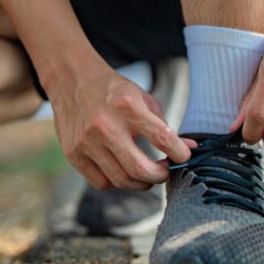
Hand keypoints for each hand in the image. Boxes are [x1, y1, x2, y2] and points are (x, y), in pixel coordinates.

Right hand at [48, 62, 193, 189]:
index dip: (180, 153)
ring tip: (147, 174)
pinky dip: (118, 182)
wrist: (72, 81)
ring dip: (141, 183)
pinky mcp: (73, 154)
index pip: (162, 138)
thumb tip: (191, 150)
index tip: (184, 156)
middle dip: (160, 176)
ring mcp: (86, 143)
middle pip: (140, 170)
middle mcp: (104, 126)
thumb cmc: (114, 92)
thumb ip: (165, 126)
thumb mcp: (143, 99)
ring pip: (121, 181)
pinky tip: (124, 171)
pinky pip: (102, 182)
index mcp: (127, 106)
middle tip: (165, 171)